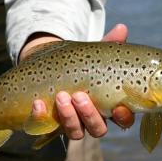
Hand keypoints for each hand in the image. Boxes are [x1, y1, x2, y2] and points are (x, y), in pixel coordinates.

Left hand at [19, 24, 134, 138]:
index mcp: (108, 105)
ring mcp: (70, 123)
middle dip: (90, 115)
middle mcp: (91, 118)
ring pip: (75, 132)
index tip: (119, 108)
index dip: (123, 118)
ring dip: (69, 117)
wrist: (44, 65)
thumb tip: (121, 28)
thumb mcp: (93, 54)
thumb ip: (109, 44)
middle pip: (98, 129)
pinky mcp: (48, 123)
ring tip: (61, 96)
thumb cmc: (78, 64)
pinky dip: (41, 117)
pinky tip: (38, 103)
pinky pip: (45, 127)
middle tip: (79, 96)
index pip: (123, 119)